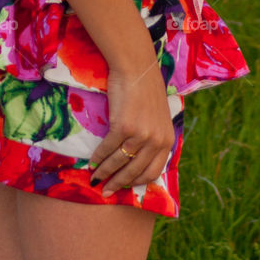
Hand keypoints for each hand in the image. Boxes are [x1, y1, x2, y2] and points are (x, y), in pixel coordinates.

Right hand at [89, 58, 175, 195]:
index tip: (124, 187)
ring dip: (105, 173)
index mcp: (167, 139)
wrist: (136, 68)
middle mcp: (156, 140)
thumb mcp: (157, 117)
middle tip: (105, 191)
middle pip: (135, 172)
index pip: (153, 172)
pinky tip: (92, 162)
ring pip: (120, 162)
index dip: (137, 182)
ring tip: (95, 178)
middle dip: (118, 183)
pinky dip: (98, 158)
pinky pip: (108, 149)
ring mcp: (141, 134)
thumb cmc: (145, 90)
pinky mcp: (124, 127)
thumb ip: (152, 137)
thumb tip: (138, 157)